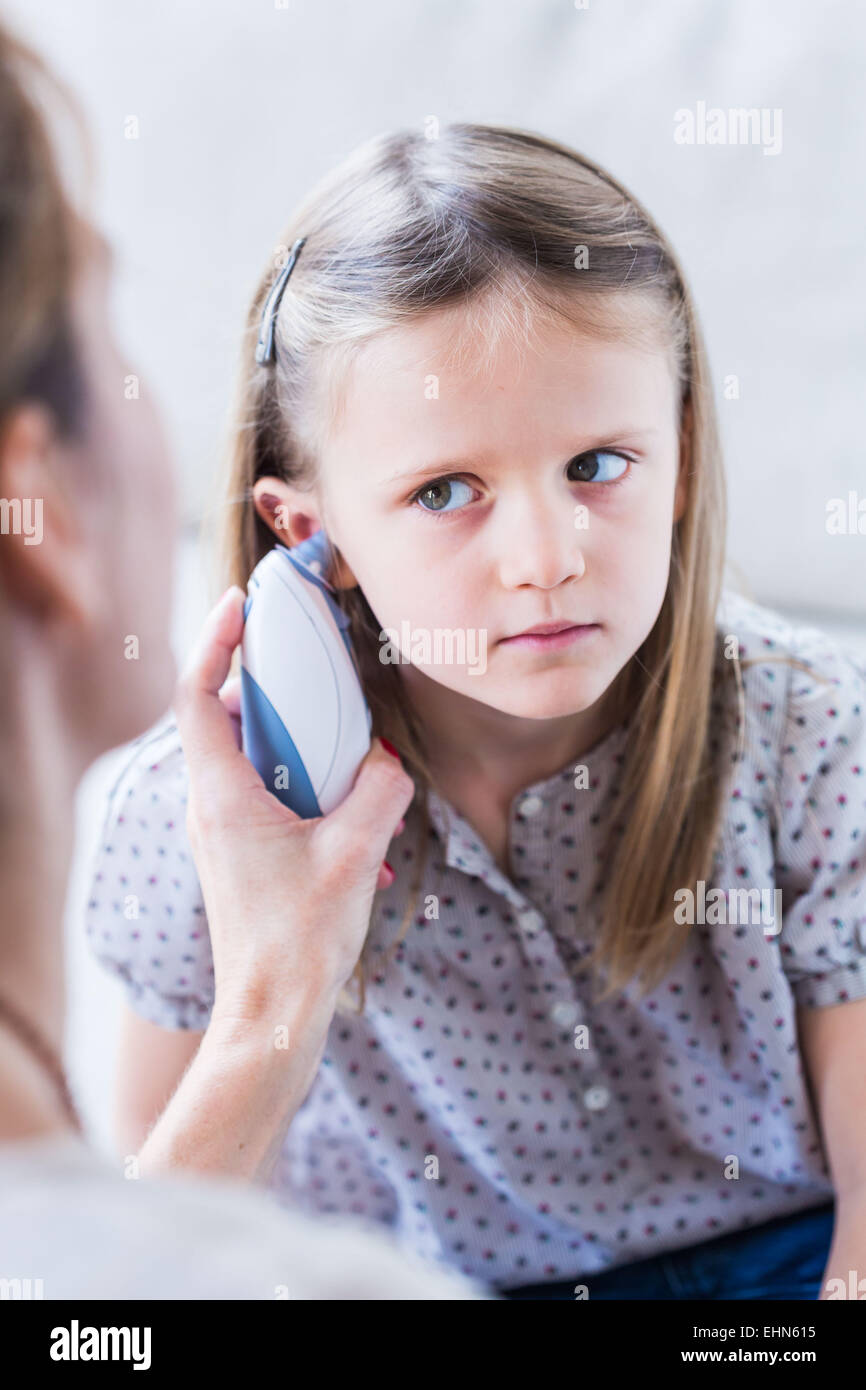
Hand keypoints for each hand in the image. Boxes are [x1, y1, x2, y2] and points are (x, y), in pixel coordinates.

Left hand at [172, 585, 415, 1020]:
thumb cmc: (301, 942)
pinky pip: (267, 796)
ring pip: (249, 759)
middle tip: (311, 663)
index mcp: (223, 796)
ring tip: (346, 744)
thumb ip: (379, 791)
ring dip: (294, 741)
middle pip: (225, 719)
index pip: (198, 695)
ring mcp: (224, 834)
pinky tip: (357, 819)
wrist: (274, 1018)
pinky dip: (304, 785)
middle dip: (269, 686)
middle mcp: (212, 809)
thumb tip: (389, 761)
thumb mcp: (355, 853)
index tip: (239, 601)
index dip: (214, 640)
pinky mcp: (243, 857)